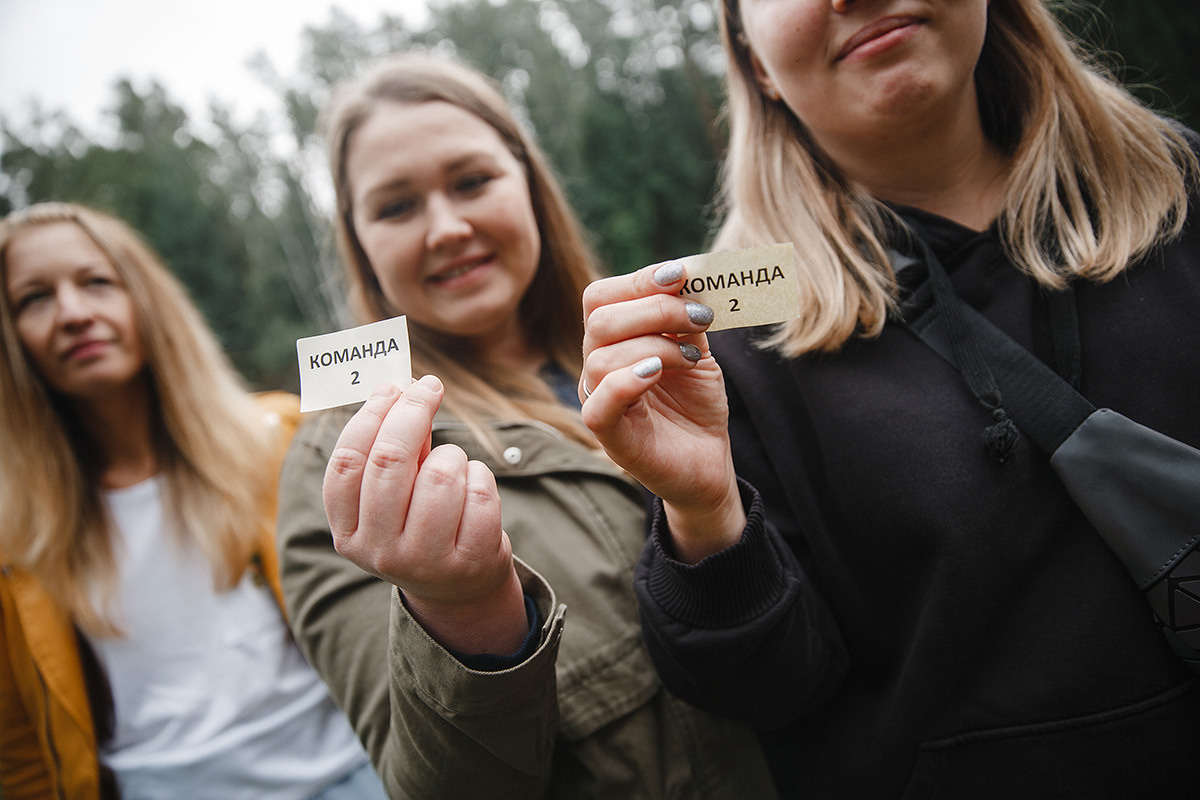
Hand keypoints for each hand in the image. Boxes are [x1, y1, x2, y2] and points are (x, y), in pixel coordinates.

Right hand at [323, 375, 527, 654]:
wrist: (458, 586)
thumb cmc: (420, 521)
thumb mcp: (396, 493)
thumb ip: (395, 447)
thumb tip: (402, 387)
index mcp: (348, 531)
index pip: (348, 463)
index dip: (370, 415)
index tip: (393, 385)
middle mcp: (379, 550)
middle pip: (390, 460)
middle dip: (413, 411)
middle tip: (429, 386)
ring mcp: (424, 560)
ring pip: (441, 475)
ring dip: (453, 454)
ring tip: (454, 464)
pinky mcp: (469, 560)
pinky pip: (480, 492)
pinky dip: (481, 476)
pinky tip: (474, 487)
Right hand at [581, 262, 745, 560]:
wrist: (708, 462)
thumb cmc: (696, 405)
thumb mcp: (697, 351)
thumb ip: (687, 318)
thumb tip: (691, 274)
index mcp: (612, 342)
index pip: (600, 297)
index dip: (638, 279)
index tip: (682, 274)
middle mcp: (597, 368)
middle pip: (600, 320)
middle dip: (656, 309)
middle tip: (700, 317)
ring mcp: (599, 401)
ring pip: (602, 357)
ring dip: (657, 346)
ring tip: (693, 358)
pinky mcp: (610, 436)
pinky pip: (600, 403)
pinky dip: (628, 380)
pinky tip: (657, 373)